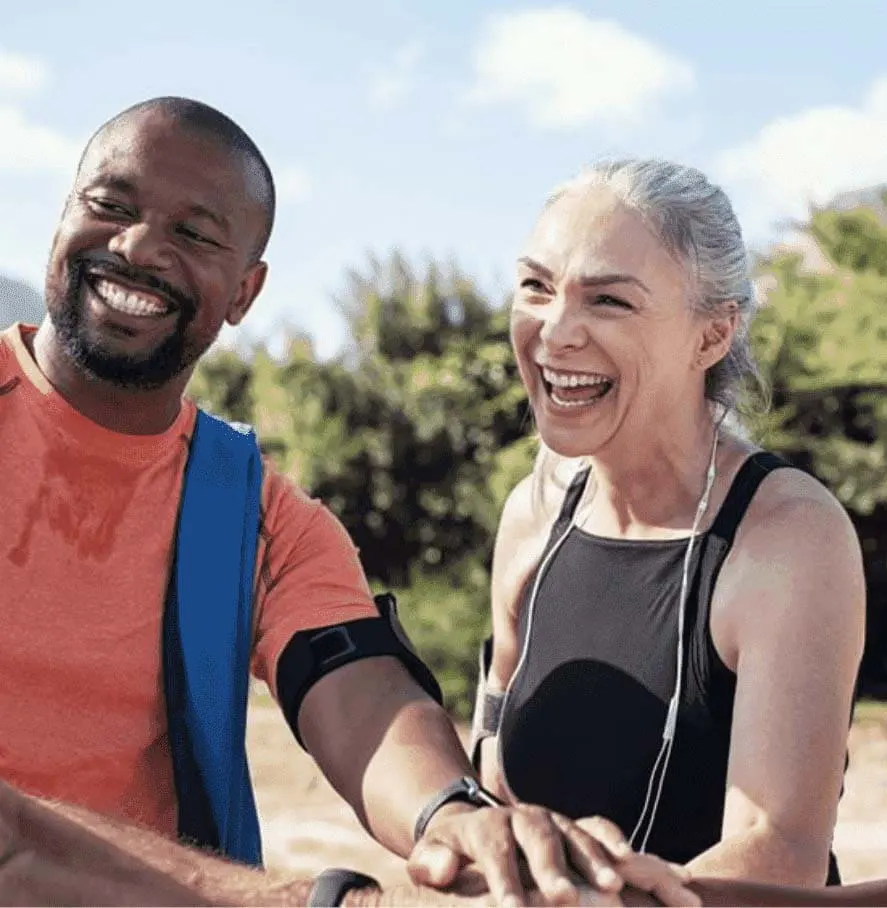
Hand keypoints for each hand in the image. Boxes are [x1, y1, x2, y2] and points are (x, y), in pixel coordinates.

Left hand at [407, 804, 698, 906]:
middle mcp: (521, 817)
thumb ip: (431, 862)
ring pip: (572, 834)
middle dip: (553, 868)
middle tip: (564, 899)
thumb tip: (442, 868)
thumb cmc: (450, 852)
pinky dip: (611, 840)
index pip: (494, 850)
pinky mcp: (571, 827)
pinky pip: (595, 827)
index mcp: (485, 825)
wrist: (470, 825)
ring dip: (592, 860)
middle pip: (539, 838)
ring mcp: (550, 820)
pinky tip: (628, 859)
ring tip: (611, 890)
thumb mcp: (432, 855)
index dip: (504, 879)